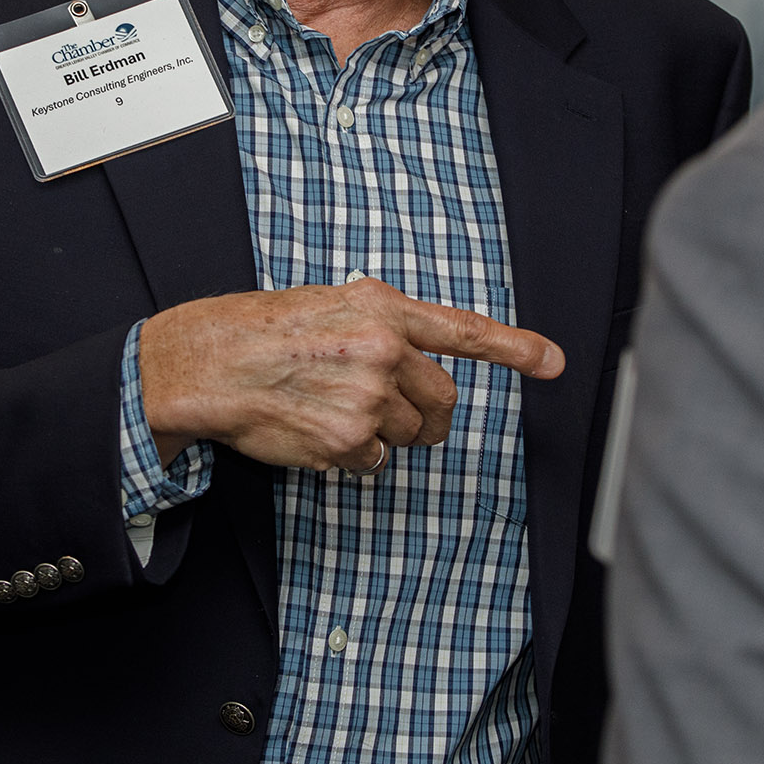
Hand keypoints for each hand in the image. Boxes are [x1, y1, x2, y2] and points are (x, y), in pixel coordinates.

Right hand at [139, 276, 564, 472]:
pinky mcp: (347, 441)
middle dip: (428, 417)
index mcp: (382, 309)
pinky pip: (373, 462)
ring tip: (331, 408)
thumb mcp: (330, 301)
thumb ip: (381, 322)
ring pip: (407, 436)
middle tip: (395, 414)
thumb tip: (416, 346)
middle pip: (442, 402)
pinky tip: (316, 429)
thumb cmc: (263, 330)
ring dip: (381, 433)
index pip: (463, 331)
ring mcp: (368, 398)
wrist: (209, 362)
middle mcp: (383, 351)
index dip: (515, 349)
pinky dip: (351, 456)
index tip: (553, 362)